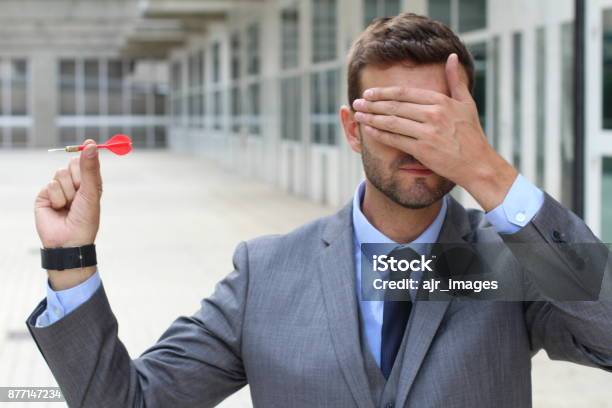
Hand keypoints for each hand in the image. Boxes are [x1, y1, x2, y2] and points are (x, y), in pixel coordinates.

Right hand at [35, 140, 101, 287]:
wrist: (69, 241)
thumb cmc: (86, 219)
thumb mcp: (91, 192)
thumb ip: (89, 169)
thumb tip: (91, 144)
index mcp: (89, 183)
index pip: (87, 161)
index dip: (88, 155)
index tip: (90, 144)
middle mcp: (74, 184)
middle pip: (72, 163)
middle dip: (78, 177)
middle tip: (80, 193)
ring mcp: (58, 189)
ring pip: (60, 173)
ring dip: (68, 191)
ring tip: (69, 206)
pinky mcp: (44, 195)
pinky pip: (50, 185)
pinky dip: (57, 197)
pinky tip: (58, 208)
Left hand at [352, 54, 516, 210]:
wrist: (477, 164)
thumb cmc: (471, 134)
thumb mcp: (466, 103)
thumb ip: (456, 80)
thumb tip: (452, 56)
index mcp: (441, 101)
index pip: (404, 93)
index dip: (383, 92)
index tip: (369, 92)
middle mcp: (433, 114)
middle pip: (395, 106)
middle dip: (372, 104)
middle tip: (357, 102)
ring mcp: (427, 132)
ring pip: (392, 122)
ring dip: (371, 118)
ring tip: (358, 115)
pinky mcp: (423, 150)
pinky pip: (395, 139)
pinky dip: (379, 134)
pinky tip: (369, 130)